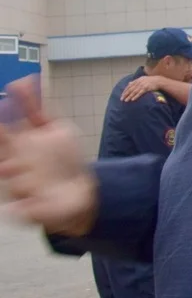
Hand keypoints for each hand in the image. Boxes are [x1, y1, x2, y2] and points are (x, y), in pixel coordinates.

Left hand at [0, 77, 98, 235]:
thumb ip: (30, 212)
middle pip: (3, 138)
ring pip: (17, 120)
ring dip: (14, 104)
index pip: (3, 161)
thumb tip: (11, 211)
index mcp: (14, 174)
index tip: (5, 161)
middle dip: (0, 130)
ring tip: (14, 86)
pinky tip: (27, 82)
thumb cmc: (55, 206)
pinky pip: (36, 112)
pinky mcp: (50, 130)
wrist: (78, 196)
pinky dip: (31, 97)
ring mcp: (32, 140)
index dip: (4, 157)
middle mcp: (18, 155)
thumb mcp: (46, 215)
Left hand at [121, 76, 165, 102]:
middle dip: (125, 94)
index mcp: (137, 80)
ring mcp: (142, 85)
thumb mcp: (142, 79)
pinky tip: (133, 99)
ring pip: (134, 91)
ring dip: (129, 96)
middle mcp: (139, 82)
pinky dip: (136, 96)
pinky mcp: (146, 88)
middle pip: (130, 89)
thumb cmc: (150, 81)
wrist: (158, 80)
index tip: (122, 95)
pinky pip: (140, 93)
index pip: (129, 86)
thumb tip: (129, 83)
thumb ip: (135, 81)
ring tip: (126, 100)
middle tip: (121, 99)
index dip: (125, 90)